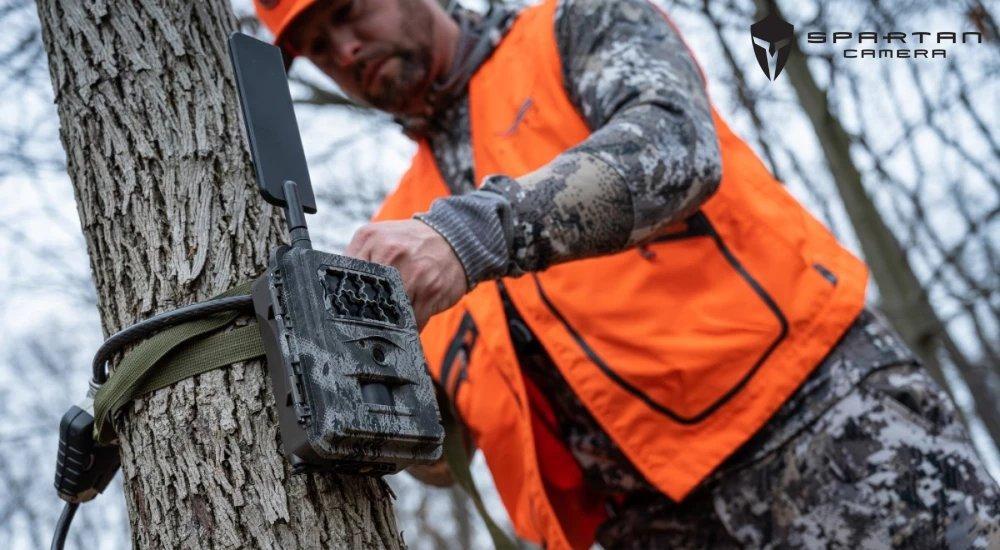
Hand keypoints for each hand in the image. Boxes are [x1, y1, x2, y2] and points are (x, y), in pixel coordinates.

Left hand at [345, 219, 467, 328]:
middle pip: (365, 297)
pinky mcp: (431, 291)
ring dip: (386, 326)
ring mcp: (413, 273)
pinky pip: (412, 322)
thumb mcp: (379, 238)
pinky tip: (405, 328)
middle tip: (363, 326)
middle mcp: (390, 253)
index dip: (344, 299)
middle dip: (365, 315)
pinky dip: (407, 331)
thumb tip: (336, 294)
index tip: (343, 314)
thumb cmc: (412, 244)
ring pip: (389, 313)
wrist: (453, 239)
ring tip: (384, 329)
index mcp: (370, 239)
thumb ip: (358, 260)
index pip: (346, 276)